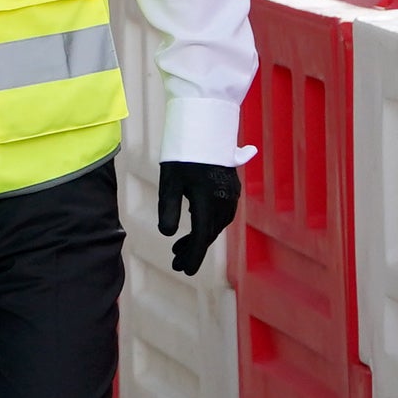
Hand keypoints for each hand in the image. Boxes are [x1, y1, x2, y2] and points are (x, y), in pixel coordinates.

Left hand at [157, 161, 241, 276]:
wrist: (206, 127)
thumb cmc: (184, 153)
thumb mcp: (170, 181)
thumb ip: (168, 208)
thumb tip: (167, 234)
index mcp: (209, 199)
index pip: (202, 236)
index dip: (193, 255)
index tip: (183, 270)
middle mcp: (224, 199)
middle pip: (210, 233)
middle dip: (193, 250)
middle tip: (175, 262)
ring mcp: (230, 194)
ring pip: (216, 224)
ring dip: (200, 238)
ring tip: (179, 248)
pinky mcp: (230, 188)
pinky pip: (220, 214)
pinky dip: (207, 225)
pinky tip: (195, 227)